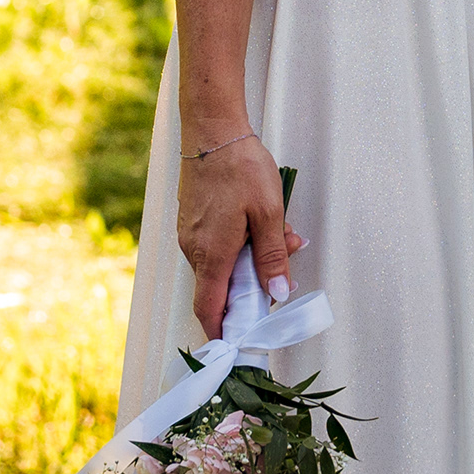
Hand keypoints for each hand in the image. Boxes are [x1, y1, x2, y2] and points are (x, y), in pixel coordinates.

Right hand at [176, 127, 304, 340]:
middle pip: (220, 288)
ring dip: (249, 259)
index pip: (210, 309)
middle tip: (284, 260)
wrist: (212, 130)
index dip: (223, 331)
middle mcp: (194, 249)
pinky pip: (214, 246)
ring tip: (279, 231)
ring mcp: (189, 235)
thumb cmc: (240, 167)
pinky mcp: (191, 221)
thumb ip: (272, 256)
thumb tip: (278, 294)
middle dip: (253, 284)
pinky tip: (259, 222)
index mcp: (212, 254)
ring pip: (220, 264)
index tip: (239, 343)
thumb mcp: (268, 212)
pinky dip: (237, 244)